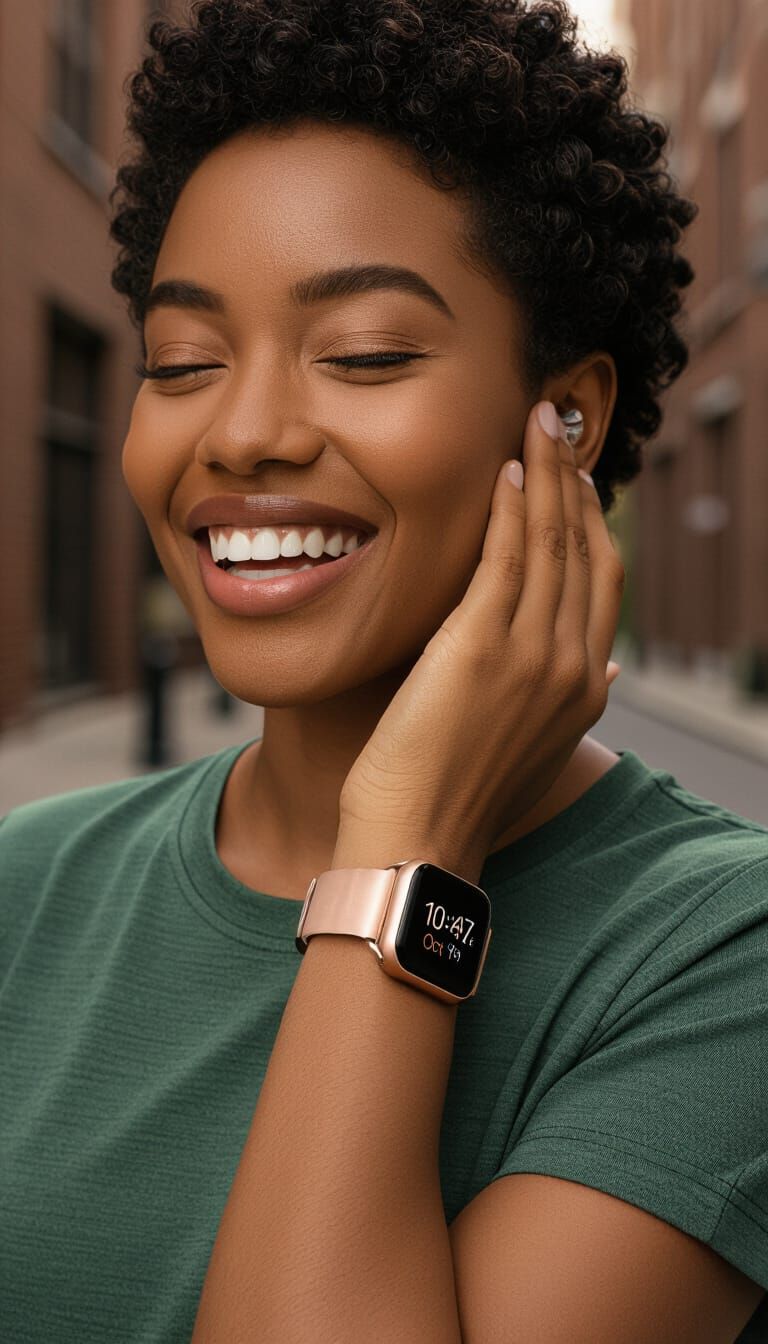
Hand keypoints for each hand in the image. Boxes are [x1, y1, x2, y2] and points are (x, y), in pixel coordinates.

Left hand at [335, 401, 624, 877]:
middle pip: (585, 548)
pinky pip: (505, 557)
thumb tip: (601, 664)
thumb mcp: (534, 746)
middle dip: (575, 479)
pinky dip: (511, 508)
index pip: (601, 582)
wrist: (419, 838)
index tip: (577, 480)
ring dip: (546, 473)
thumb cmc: (460, 795)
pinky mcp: (481, 645)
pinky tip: (506, 469)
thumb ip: (566, 697)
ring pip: (551, 541)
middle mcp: (571, 663)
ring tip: (537, 423)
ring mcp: (532, 653)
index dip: (592, 521)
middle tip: (559, 426)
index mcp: (585, 686)